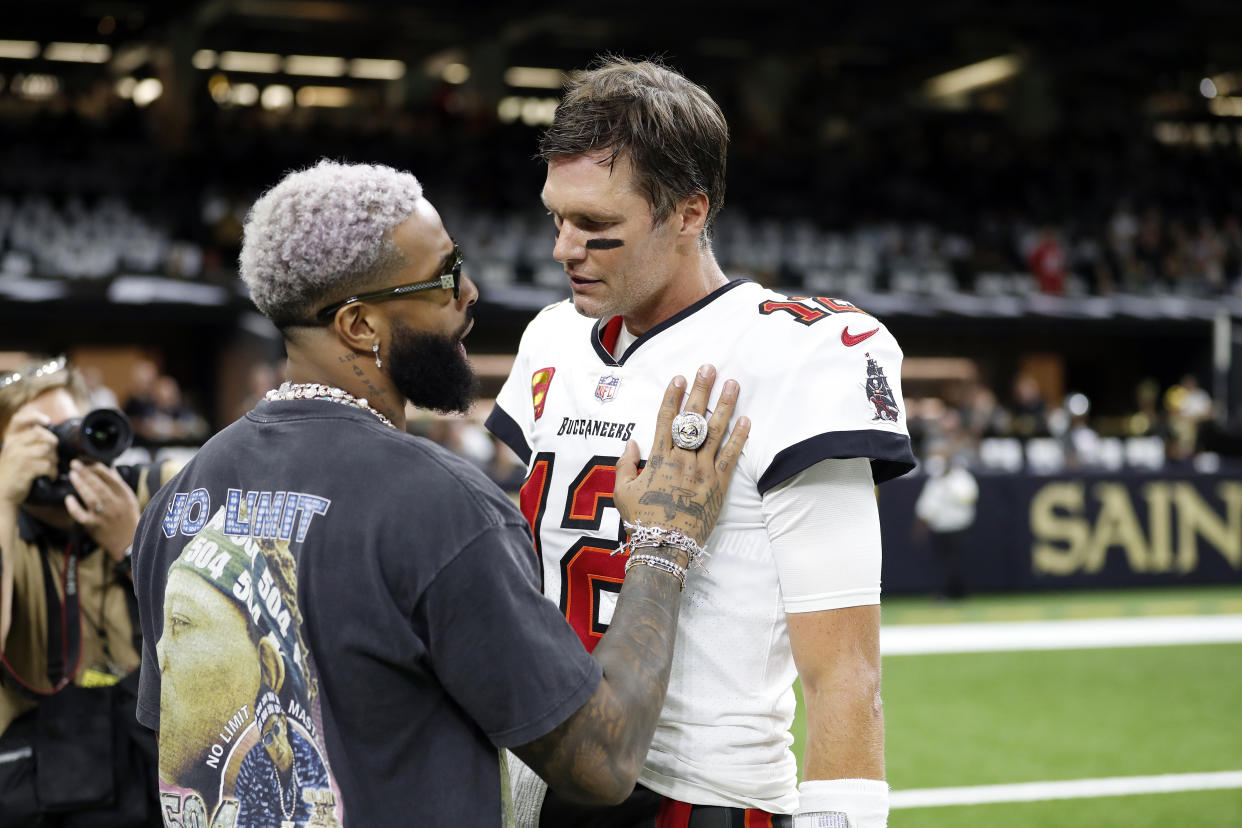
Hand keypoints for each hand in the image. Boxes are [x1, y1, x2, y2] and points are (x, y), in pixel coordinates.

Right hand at [0, 410, 57, 505]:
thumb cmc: (14, 471)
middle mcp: (12, 445)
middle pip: (41, 435)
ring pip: (46, 450)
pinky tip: (50, 476)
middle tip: (53, 456)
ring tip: (51, 468)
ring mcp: (18, 457)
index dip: (34, 416)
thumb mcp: (14, 452)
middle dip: (53, 444)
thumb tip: (46, 429)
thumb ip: (26, 440)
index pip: (19, 419)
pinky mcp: (24, 470)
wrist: (3, 492)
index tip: (47, 421)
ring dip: (54, 460)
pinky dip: (53, 472)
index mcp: (10, 439)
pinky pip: (47, 466)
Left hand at [63, 459, 140, 561]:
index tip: (88, 461)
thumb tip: (110, 469)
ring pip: (91, 498)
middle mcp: (115, 505)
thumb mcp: (129, 499)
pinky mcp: (94, 526)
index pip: (111, 478)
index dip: (98, 468)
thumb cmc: (129, 519)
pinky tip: (68, 499)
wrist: (128, 543)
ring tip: (72, 474)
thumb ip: (119, 484)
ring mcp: (104, 516)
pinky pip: (81, 516)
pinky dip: (74, 507)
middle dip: (86, 472)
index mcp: (124, 496)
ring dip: (81, 485)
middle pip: (99, 485)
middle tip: (75, 463)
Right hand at [614, 365, 749, 551]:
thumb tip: (632, 442)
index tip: (679, 378)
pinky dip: (739, 438)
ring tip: (732, 384)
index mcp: (659, 459)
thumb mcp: (622, 492)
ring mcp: (702, 472)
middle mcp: (682, 460)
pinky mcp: (718, 486)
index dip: (672, 397)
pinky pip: (731, 457)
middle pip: (692, 418)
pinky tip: (746, 420)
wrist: (664, 547)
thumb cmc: (641, 520)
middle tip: (709, 368)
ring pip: (715, 432)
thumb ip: (626, 464)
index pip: (666, 419)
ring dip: (724, 406)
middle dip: (701, 391)